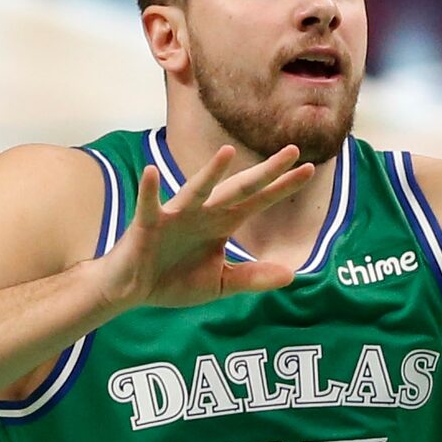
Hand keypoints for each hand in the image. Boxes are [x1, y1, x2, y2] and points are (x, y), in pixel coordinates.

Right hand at [95, 144, 312, 310]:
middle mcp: (203, 213)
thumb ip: (252, 277)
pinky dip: (149, 190)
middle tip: (293, 151)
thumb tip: (291, 274)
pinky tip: (151, 173)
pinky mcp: (147, 225)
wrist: (131, 290)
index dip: (282, 187)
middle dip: (264, 172)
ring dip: (210, 173)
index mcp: (222, 222)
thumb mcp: (220, 283)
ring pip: (197, 191)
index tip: (310, 170)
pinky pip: (149, 206)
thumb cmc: (173, 279)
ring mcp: (175, 216)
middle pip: (239, 190)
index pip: (258, 201)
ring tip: (228, 153)